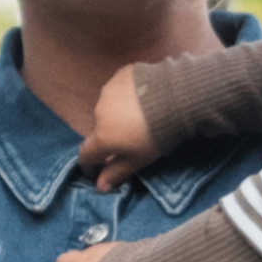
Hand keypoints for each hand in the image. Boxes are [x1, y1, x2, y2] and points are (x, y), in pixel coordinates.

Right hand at [73, 63, 160, 182]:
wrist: (176, 97)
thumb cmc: (158, 135)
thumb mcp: (139, 159)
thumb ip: (116, 172)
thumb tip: (99, 186)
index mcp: (102, 136)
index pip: (85, 154)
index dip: (90, 164)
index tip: (98, 168)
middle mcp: (99, 113)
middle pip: (99, 129)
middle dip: (109, 135)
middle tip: (131, 138)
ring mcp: (108, 91)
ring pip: (108, 107)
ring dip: (117, 113)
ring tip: (140, 115)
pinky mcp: (120, 75)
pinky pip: (119, 88)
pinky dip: (126, 95)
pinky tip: (143, 98)